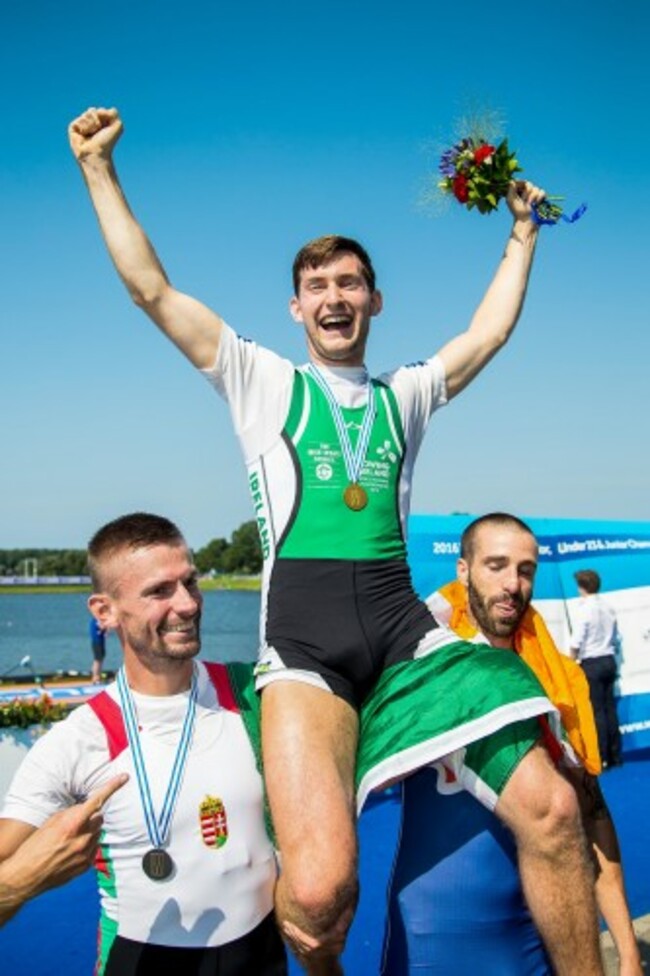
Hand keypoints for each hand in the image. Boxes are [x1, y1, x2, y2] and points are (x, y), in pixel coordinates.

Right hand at [4, 774, 127, 896]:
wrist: (27, 875)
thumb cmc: (35, 847)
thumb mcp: (50, 823)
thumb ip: (71, 813)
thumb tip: (85, 807)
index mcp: (73, 824)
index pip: (97, 801)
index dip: (112, 787)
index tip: (124, 777)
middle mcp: (83, 838)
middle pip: (99, 818)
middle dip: (91, 817)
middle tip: (76, 822)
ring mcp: (86, 853)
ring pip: (98, 833)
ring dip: (89, 832)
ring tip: (69, 840)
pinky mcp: (86, 865)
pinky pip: (94, 848)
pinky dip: (87, 846)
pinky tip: (71, 851)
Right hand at [68, 106, 122, 162]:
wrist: (96, 153)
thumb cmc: (107, 143)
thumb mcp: (118, 126)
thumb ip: (114, 113)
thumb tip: (99, 110)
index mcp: (100, 122)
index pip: (101, 110)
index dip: (104, 117)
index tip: (106, 129)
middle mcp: (89, 123)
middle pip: (92, 110)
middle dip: (97, 119)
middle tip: (98, 131)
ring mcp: (81, 125)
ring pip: (86, 114)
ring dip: (92, 124)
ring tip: (92, 134)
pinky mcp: (73, 128)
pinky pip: (79, 120)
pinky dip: (84, 126)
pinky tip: (84, 135)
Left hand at [506, 180, 545, 222]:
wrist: (527, 221)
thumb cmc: (517, 211)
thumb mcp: (510, 199)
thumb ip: (510, 188)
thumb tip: (512, 180)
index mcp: (518, 191)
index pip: (521, 181)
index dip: (521, 184)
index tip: (520, 190)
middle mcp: (526, 192)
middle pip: (529, 183)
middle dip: (527, 192)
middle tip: (524, 201)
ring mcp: (534, 195)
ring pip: (536, 188)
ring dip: (532, 197)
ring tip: (529, 204)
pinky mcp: (541, 198)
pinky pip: (542, 192)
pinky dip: (539, 197)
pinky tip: (536, 204)